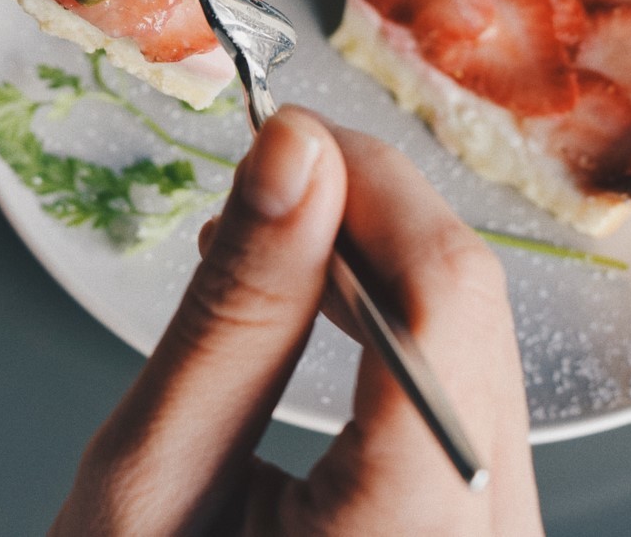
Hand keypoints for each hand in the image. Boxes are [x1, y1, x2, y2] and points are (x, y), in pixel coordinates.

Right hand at [52, 108, 542, 534]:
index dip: (370, 184)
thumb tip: (291, 152)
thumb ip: (232, 314)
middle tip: (257, 182)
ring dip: (372, 270)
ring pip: (477, 345)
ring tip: (262, 248)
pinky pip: (463, 398)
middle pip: (475, 313)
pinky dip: (388, 335)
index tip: (282, 133)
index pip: (445, 297)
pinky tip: (312, 313)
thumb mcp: (148, 484)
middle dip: (366, 217)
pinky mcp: (482, 535)